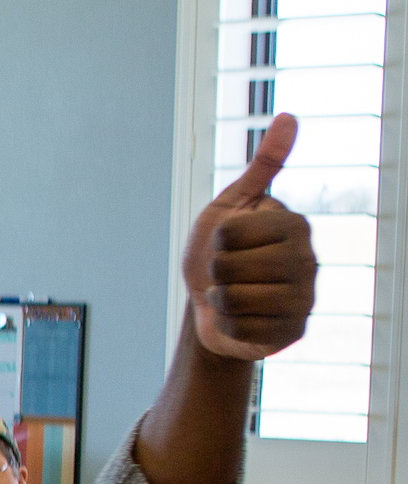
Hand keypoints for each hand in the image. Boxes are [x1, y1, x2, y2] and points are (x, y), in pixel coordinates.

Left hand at [184, 113, 316, 360]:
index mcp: (294, 225)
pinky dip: (227, 326)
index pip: (230, 234)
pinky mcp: (292, 332)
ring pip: (235, 301)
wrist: (212, 305)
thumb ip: (262, 167)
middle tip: (226, 273)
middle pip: (230, 269)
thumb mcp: (231, 206)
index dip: (215, 241)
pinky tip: (238, 319)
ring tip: (231, 295)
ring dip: (219, 300)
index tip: (227, 242)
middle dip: (214, 273)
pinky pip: (240, 330)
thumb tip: (290, 116)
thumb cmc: (220, 252)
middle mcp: (308, 260)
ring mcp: (304, 299)